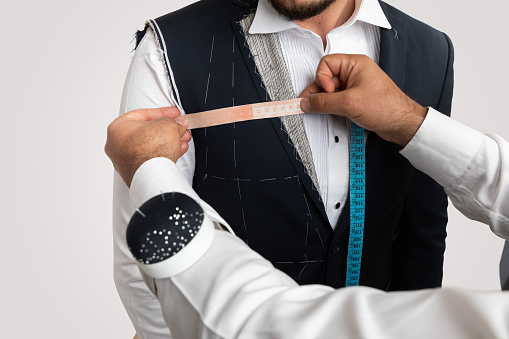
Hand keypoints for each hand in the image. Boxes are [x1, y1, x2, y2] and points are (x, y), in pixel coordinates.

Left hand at [105, 107, 191, 186]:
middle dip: (166, 129)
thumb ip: (174, 122)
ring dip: (167, 142)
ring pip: (148, 146)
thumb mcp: (168, 125)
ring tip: (181, 140)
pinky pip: (148, 159)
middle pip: (146, 132)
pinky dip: (161, 154)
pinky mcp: (133, 173)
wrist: (153, 175)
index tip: (173, 114)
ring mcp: (123, 161)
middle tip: (178, 128)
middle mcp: (116, 144)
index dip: (162, 112)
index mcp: (118, 127)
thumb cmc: (151, 150)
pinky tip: (175, 152)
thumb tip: (179, 123)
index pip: (143, 114)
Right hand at [300, 54, 427, 145]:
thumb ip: (324, 103)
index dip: (321, 79)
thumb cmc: (386, 107)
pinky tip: (333, 114)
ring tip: (325, 111)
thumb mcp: (349, 103)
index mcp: (355, 64)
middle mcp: (355, 73)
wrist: (402, 123)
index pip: (326, 64)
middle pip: (326, 78)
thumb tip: (307, 102)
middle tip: (310, 104)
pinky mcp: (356, 99)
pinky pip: (337, 101)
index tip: (327, 92)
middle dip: (319, 92)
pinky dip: (332, 108)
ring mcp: (355, 87)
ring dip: (326, 102)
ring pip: (330, 91)